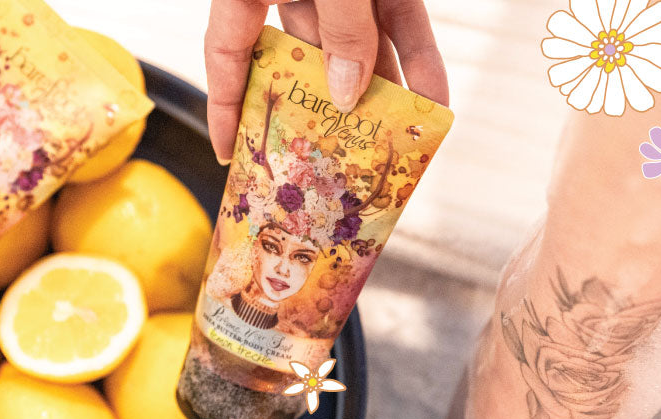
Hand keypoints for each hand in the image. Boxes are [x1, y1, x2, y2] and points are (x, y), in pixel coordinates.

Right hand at [204, 0, 448, 163]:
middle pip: (303, 58)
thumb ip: (340, 26)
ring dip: (381, 90)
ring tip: (394, 136)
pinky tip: (435, 95)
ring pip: (358, 44)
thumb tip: (349, 91)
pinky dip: (419, 56)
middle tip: (335, 157)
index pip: (227, 56)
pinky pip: (402, 19)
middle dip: (324, 109)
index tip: (231, 153)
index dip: (225, 107)